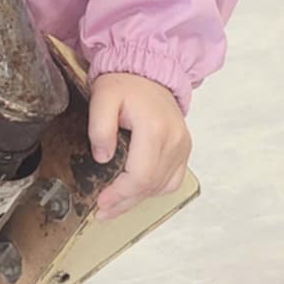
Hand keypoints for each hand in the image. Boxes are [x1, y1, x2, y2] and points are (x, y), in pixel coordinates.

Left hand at [88, 73, 190, 218]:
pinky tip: (136, 194)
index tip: (100, 203)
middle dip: (125, 203)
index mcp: (155, 129)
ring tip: (115, 206)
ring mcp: (182, 145)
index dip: (120, 194)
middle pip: (151, 185)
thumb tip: (103, 158)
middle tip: (102, 212)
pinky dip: (154, 190)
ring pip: (163, 186)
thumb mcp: (102, 97)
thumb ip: (100, 128)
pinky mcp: (184, 149)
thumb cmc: (125, 83)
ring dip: (137, 200)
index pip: (141, 175)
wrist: (148, 71)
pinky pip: (173, 180)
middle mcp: (174, 140)